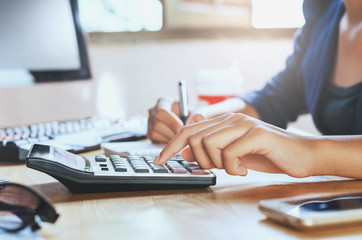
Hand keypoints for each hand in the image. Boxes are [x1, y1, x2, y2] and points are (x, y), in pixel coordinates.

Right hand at [147, 97, 205, 142]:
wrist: (190, 123)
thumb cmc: (194, 115)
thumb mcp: (199, 112)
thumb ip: (197, 115)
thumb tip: (189, 122)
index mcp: (163, 102)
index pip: (161, 111)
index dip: (171, 122)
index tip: (182, 128)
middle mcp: (153, 111)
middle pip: (156, 124)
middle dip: (171, 132)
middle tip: (183, 137)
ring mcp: (150, 122)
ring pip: (155, 133)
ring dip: (169, 138)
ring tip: (181, 138)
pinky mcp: (150, 133)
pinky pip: (155, 139)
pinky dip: (165, 142)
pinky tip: (175, 140)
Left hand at [154, 113, 317, 177]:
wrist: (303, 156)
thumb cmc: (268, 155)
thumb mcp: (233, 156)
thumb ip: (210, 152)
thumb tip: (184, 152)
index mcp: (224, 122)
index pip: (188, 130)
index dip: (170, 146)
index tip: (159, 161)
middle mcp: (231, 118)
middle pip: (194, 137)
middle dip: (198, 159)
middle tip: (216, 168)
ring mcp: (244, 124)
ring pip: (209, 143)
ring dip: (218, 163)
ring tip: (235, 168)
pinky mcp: (257, 133)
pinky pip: (230, 152)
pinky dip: (233, 167)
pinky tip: (244, 169)